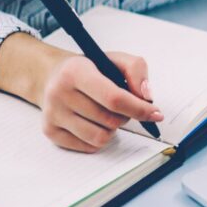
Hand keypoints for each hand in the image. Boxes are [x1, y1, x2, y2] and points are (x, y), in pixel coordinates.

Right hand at [38, 51, 162, 152]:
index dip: (139, 108)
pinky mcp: (50, 131)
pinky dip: (99, 138)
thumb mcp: (114, 59)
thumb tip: (146, 97)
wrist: (52, 75)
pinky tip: (95, 122)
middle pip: (110, 120)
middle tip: (124, 107)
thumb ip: (136, 70)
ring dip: (113, 128)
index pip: (113, 98)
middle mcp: (60, 93)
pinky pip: (88, 147)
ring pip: (100, 137)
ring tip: (108, 114)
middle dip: (126, 116)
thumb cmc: (89, 68)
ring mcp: (53, 114)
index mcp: (76, 71)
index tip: (156, 113)